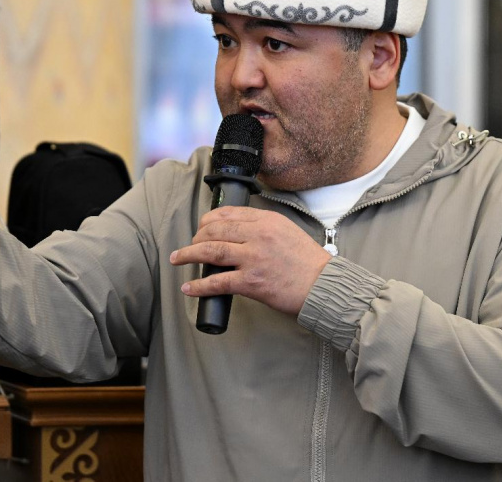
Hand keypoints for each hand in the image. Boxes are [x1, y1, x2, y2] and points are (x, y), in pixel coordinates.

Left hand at [170, 207, 331, 315]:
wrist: (324, 286)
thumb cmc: (307, 262)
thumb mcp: (287, 231)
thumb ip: (264, 227)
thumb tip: (238, 231)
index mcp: (267, 220)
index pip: (228, 213)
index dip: (208, 221)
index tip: (201, 227)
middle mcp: (258, 235)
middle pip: (215, 230)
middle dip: (196, 238)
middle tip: (188, 246)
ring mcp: (253, 258)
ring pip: (211, 252)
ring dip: (189, 255)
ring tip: (177, 259)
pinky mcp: (251, 282)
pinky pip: (217, 282)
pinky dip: (199, 286)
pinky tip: (188, 288)